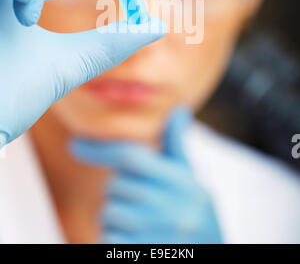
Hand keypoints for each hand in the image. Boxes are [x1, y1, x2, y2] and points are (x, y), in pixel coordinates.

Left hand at [70, 109, 222, 243]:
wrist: (212, 256)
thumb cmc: (192, 212)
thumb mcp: (189, 178)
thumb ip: (177, 145)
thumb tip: (180, 109)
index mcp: (180, 182)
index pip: (131, 157)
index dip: (100, 150)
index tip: (74, 145)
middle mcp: (170, 207)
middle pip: (115, 187)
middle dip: (119, 192)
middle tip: (139, 201)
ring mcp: (158, 235)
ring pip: (108, 215)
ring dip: (114, 219)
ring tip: (139, 224)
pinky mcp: (145, 255)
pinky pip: (108, 241)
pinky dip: (113, 239)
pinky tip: (134, 241)